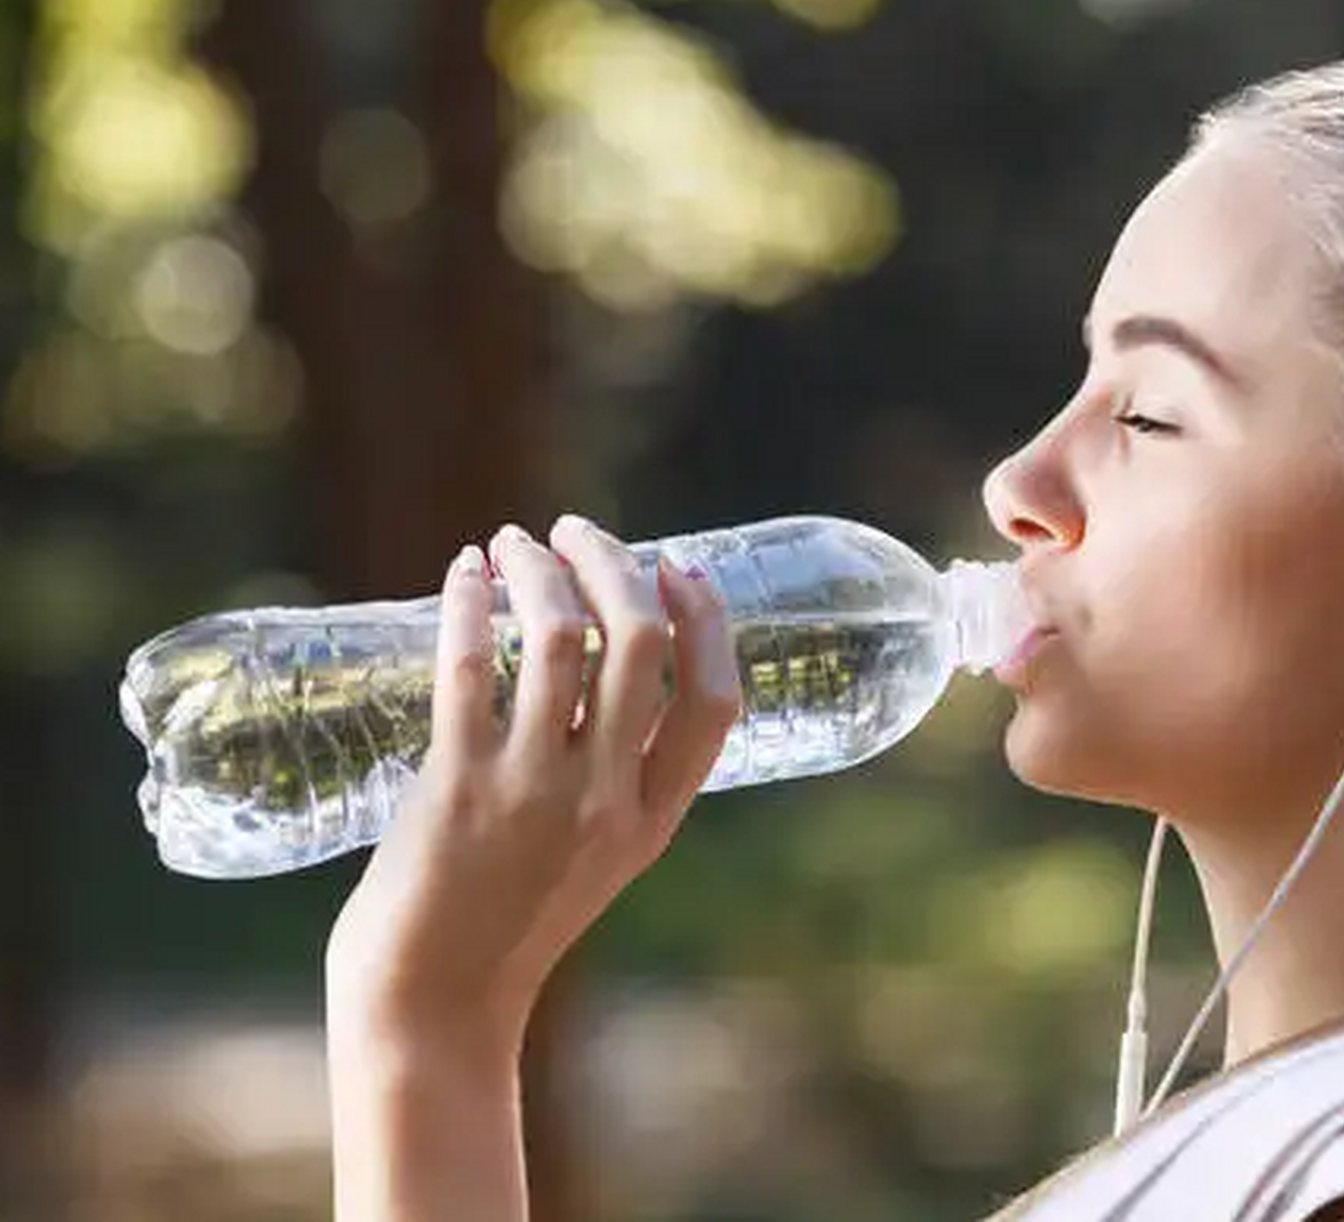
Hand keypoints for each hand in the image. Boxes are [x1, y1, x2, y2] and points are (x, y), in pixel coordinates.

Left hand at [325, 514, 741, 1055]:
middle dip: (615, 564)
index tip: (677, 566)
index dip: (706, 620)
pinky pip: (469, 667)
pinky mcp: (455, 787)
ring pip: (558, 639)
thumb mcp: (596, 855)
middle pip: (640, 645)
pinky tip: (467, 573)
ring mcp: (532, 791)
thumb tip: (600, 663)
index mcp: (653, 818)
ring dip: (541, 570)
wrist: (433, 1004)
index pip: (714, 700)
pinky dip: (469, 602)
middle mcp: (605, 800)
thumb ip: (613, 777)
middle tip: (578, 533)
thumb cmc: (507, 922)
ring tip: (517, 543)